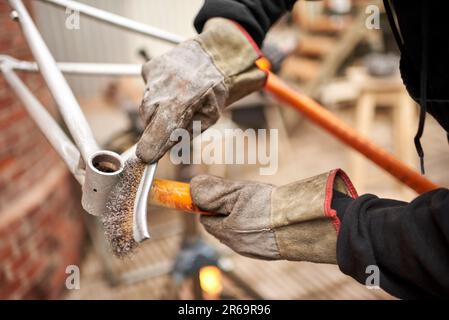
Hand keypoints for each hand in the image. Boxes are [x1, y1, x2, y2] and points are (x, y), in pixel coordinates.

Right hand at [136, 18, 266, 162]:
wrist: (215, 54)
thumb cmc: (214, 89)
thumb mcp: (208, 118)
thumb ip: (184, 134)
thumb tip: (161, 150)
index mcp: (183, 101)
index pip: (158, 130)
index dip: (151, 146)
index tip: (145, 157)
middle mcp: (164, 87)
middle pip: (148, 119)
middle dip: (156, 127)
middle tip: (174, 122)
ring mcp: (154, 75)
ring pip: (146, 105)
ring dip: (157, 110)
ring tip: (177, 100)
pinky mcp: (149, 68)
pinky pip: (147, 90)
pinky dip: (157, 93)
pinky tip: (172, 88)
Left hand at [190, 170, 357, 262]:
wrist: (304, 223)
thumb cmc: (269, 207)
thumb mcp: (237, 192)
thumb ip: (213, 191)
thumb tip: (192, 186)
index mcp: (226, 232)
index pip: (206, 219)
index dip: (209, 206)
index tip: (217, 196)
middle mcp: (238, 246)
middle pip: (223, 227)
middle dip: (228, 212)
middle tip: (242, 198)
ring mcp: (255, 250)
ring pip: (241, 233)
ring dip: (244, 219)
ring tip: (260, 204)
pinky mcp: (271, 251)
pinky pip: (257, 238)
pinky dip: (260, 227)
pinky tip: (271, 217)